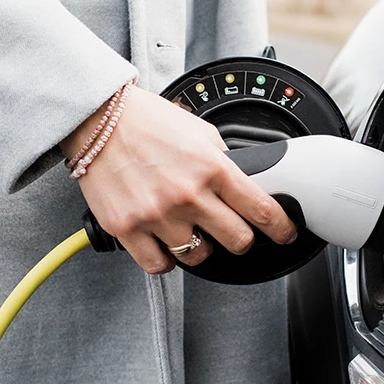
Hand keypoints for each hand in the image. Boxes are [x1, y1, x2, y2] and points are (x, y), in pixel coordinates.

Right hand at [63, 89, 297, 273]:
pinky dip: (166, 259)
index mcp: (212, 167)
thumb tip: (239, 182)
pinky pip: (159, 265)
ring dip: (200, 247)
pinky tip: (164, 243)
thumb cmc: (145, 120)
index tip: (284, 234)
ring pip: (199, 255)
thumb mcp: (198, 130)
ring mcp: (158, 214)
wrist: (99, 118)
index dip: (281, 228)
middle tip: (231, 231)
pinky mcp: (128, 228)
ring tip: (188, 228)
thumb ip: (220, 160)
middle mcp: (188, 194)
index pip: (262, 209)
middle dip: (240, 238)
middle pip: (238, 240)